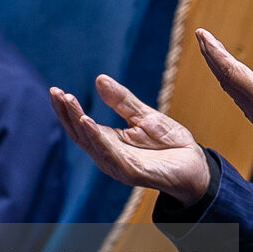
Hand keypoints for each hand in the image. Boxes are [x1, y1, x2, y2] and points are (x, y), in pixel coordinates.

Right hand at [50, 75, 208, 205]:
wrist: (196, 166)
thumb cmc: (171, 144)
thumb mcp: (145, 116)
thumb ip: (122, 101)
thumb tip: (99, 79)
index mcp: (109, 142)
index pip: (81, 125)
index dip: (67, 109)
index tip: (55, 90)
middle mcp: (107, 155)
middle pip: (80, 134)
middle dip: (66, 113)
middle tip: (56, 93)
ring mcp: (118, 165)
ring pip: (91, 144)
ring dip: (78, 123)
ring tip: (68, 102)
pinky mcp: (131, 172)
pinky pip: (110, 155)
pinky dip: (97, 139)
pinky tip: (88, 123)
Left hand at [196, 29, 252, 170]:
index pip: (235, 74)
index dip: (216, 53)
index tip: (202, 34)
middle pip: (229, 83)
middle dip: (213, 59)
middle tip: (202, 36)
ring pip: (235, 95)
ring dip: (223, 73)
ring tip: (215, 53)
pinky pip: (245, 105)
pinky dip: (236, 86)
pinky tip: (237, 79)